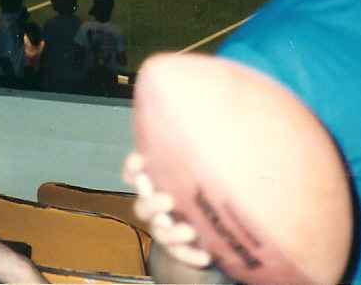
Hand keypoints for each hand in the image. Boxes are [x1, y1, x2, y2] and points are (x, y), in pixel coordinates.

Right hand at [122, 152, 212, 269]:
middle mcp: (158, 203)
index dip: (133, 167)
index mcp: (159, 179)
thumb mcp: (205, 160)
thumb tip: (228, 106)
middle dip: (152, 202)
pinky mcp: (180, 247)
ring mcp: (166, 226)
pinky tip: (206, 255)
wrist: (211, 222)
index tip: (140, 161)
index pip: (135, 172)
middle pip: (142, 205)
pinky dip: (190, 256)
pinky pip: (179, 254)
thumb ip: (207, 142)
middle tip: (168, 199)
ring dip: (170, 231)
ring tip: (189, 229)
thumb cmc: (207, 182)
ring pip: (158, 231)